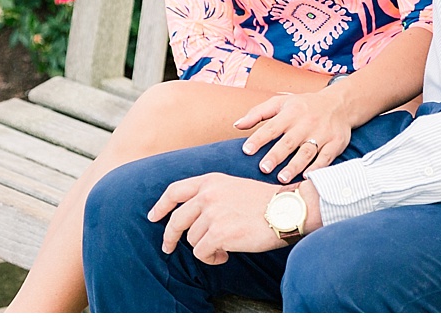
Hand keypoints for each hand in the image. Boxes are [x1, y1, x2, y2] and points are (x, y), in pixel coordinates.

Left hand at [148, 174, 292, 264]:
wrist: (286, 209)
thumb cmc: (264, 202)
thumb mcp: (233, 187)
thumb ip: (211, 195)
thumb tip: (191, 215)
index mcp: (210, 181)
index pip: (174, 191)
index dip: (160, 206)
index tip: (154, 217)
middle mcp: (208, 195)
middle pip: (176, 220)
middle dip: (170, 237)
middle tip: (168, 247)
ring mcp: (212, 214)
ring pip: (191, 240)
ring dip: (204, 248)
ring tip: (222, 247)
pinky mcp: (219, 233)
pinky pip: (202, 253)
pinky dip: (212, 258)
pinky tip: (225, 255)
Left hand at [234, 83, 353, 182]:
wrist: (340, 104)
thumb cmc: (304, 105)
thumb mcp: (281, 102)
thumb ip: (258, 113)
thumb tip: (237, 125)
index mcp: (290, 113)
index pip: (272, 126)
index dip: (259, 138)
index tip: (246, 150)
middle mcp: (306, 123)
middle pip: (289, 141)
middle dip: (276, 155)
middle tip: (263, 168)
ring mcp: (322, 134)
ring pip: (307, 151)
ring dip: (294, 165)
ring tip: (282, 178)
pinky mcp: (335, 143)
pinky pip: (326, 157)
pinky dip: (317, 168)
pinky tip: (307, 177)